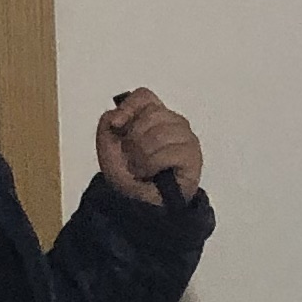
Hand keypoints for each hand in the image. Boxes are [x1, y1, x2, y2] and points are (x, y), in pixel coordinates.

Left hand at [96, 87, 204, 209]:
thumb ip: (108, 124)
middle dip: (133, 140)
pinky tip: (151, 173)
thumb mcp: (108, 147)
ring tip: (140, 168)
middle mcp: (174, 123)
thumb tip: (116, 116)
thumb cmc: (129, 176)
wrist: (139, 205)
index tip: (116, 125)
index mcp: (154, 116)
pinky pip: (170, 152)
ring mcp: (186, 139)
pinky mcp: (193, 157)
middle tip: (132, 157)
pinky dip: (153, 164)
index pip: (144, 97)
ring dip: (142, 155)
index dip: (129, 107)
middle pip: (152, 114)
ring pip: (160, 133)